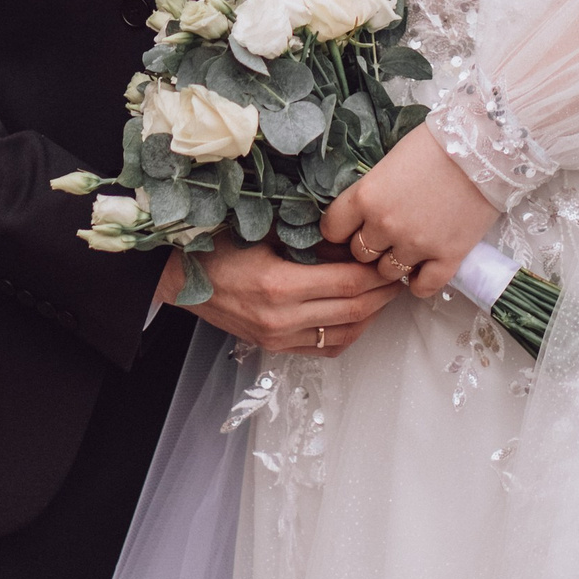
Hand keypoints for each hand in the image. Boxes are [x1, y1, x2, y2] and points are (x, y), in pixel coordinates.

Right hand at [154, 235, 401, 354]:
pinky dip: (348, 332)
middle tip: (400, 275)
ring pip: (345, 334)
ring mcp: (278, 337)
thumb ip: (308, 238)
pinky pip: (325, 348)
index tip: (391, 259)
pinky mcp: (274, 347)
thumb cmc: (218, 246)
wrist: (179, 278)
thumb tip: (353, 241)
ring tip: (384, 294)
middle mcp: (282, 318)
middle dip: (383, 294)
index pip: (348, 283)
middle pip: (353, 310)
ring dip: (371, 316)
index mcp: (280, 285)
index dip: (377, 273)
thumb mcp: (265, 231)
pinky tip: (356, 314)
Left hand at [321, 123, 499, 299]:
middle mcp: (386, 225)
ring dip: (393, 263)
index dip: (339, 229)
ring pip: (387, 273)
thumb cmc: (435, 144)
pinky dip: (419, 282)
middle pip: (360, 253)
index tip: (348, 228)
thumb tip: (360, 212)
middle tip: (383, 236)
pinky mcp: (447, 258)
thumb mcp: (390, 161)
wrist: (483, 147)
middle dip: (369, 246)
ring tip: (407, 248)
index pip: (333, 229)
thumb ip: (372, 191)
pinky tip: (424, 268)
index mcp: (366, 196)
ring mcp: (416, 245)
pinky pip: (422, 287)